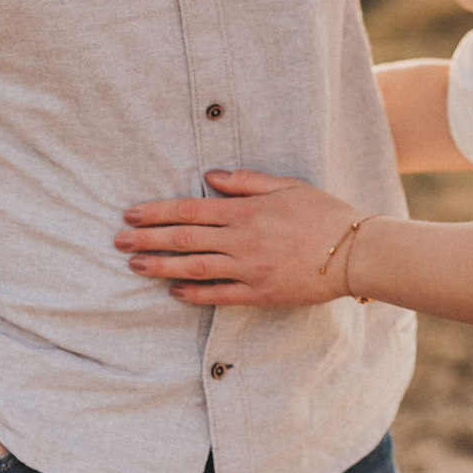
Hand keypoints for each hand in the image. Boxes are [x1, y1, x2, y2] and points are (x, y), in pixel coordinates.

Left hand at [117, 170, 366, 307]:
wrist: (355, 251)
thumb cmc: (323, 213)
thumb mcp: (287, 185)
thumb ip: (247, 181)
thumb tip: (211, 176)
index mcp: (246, 212)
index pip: (190, 210)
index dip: (157, 213)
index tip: (131, 215)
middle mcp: (242, 241)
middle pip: (184, 240)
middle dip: (147, 240)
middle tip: (118, 243)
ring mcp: (249, 270)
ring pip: (194, 269)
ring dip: (161, 267)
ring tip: (135, 266)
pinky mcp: (260, 294)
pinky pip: (219, 295)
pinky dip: (194, 294)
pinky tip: (174, 292)